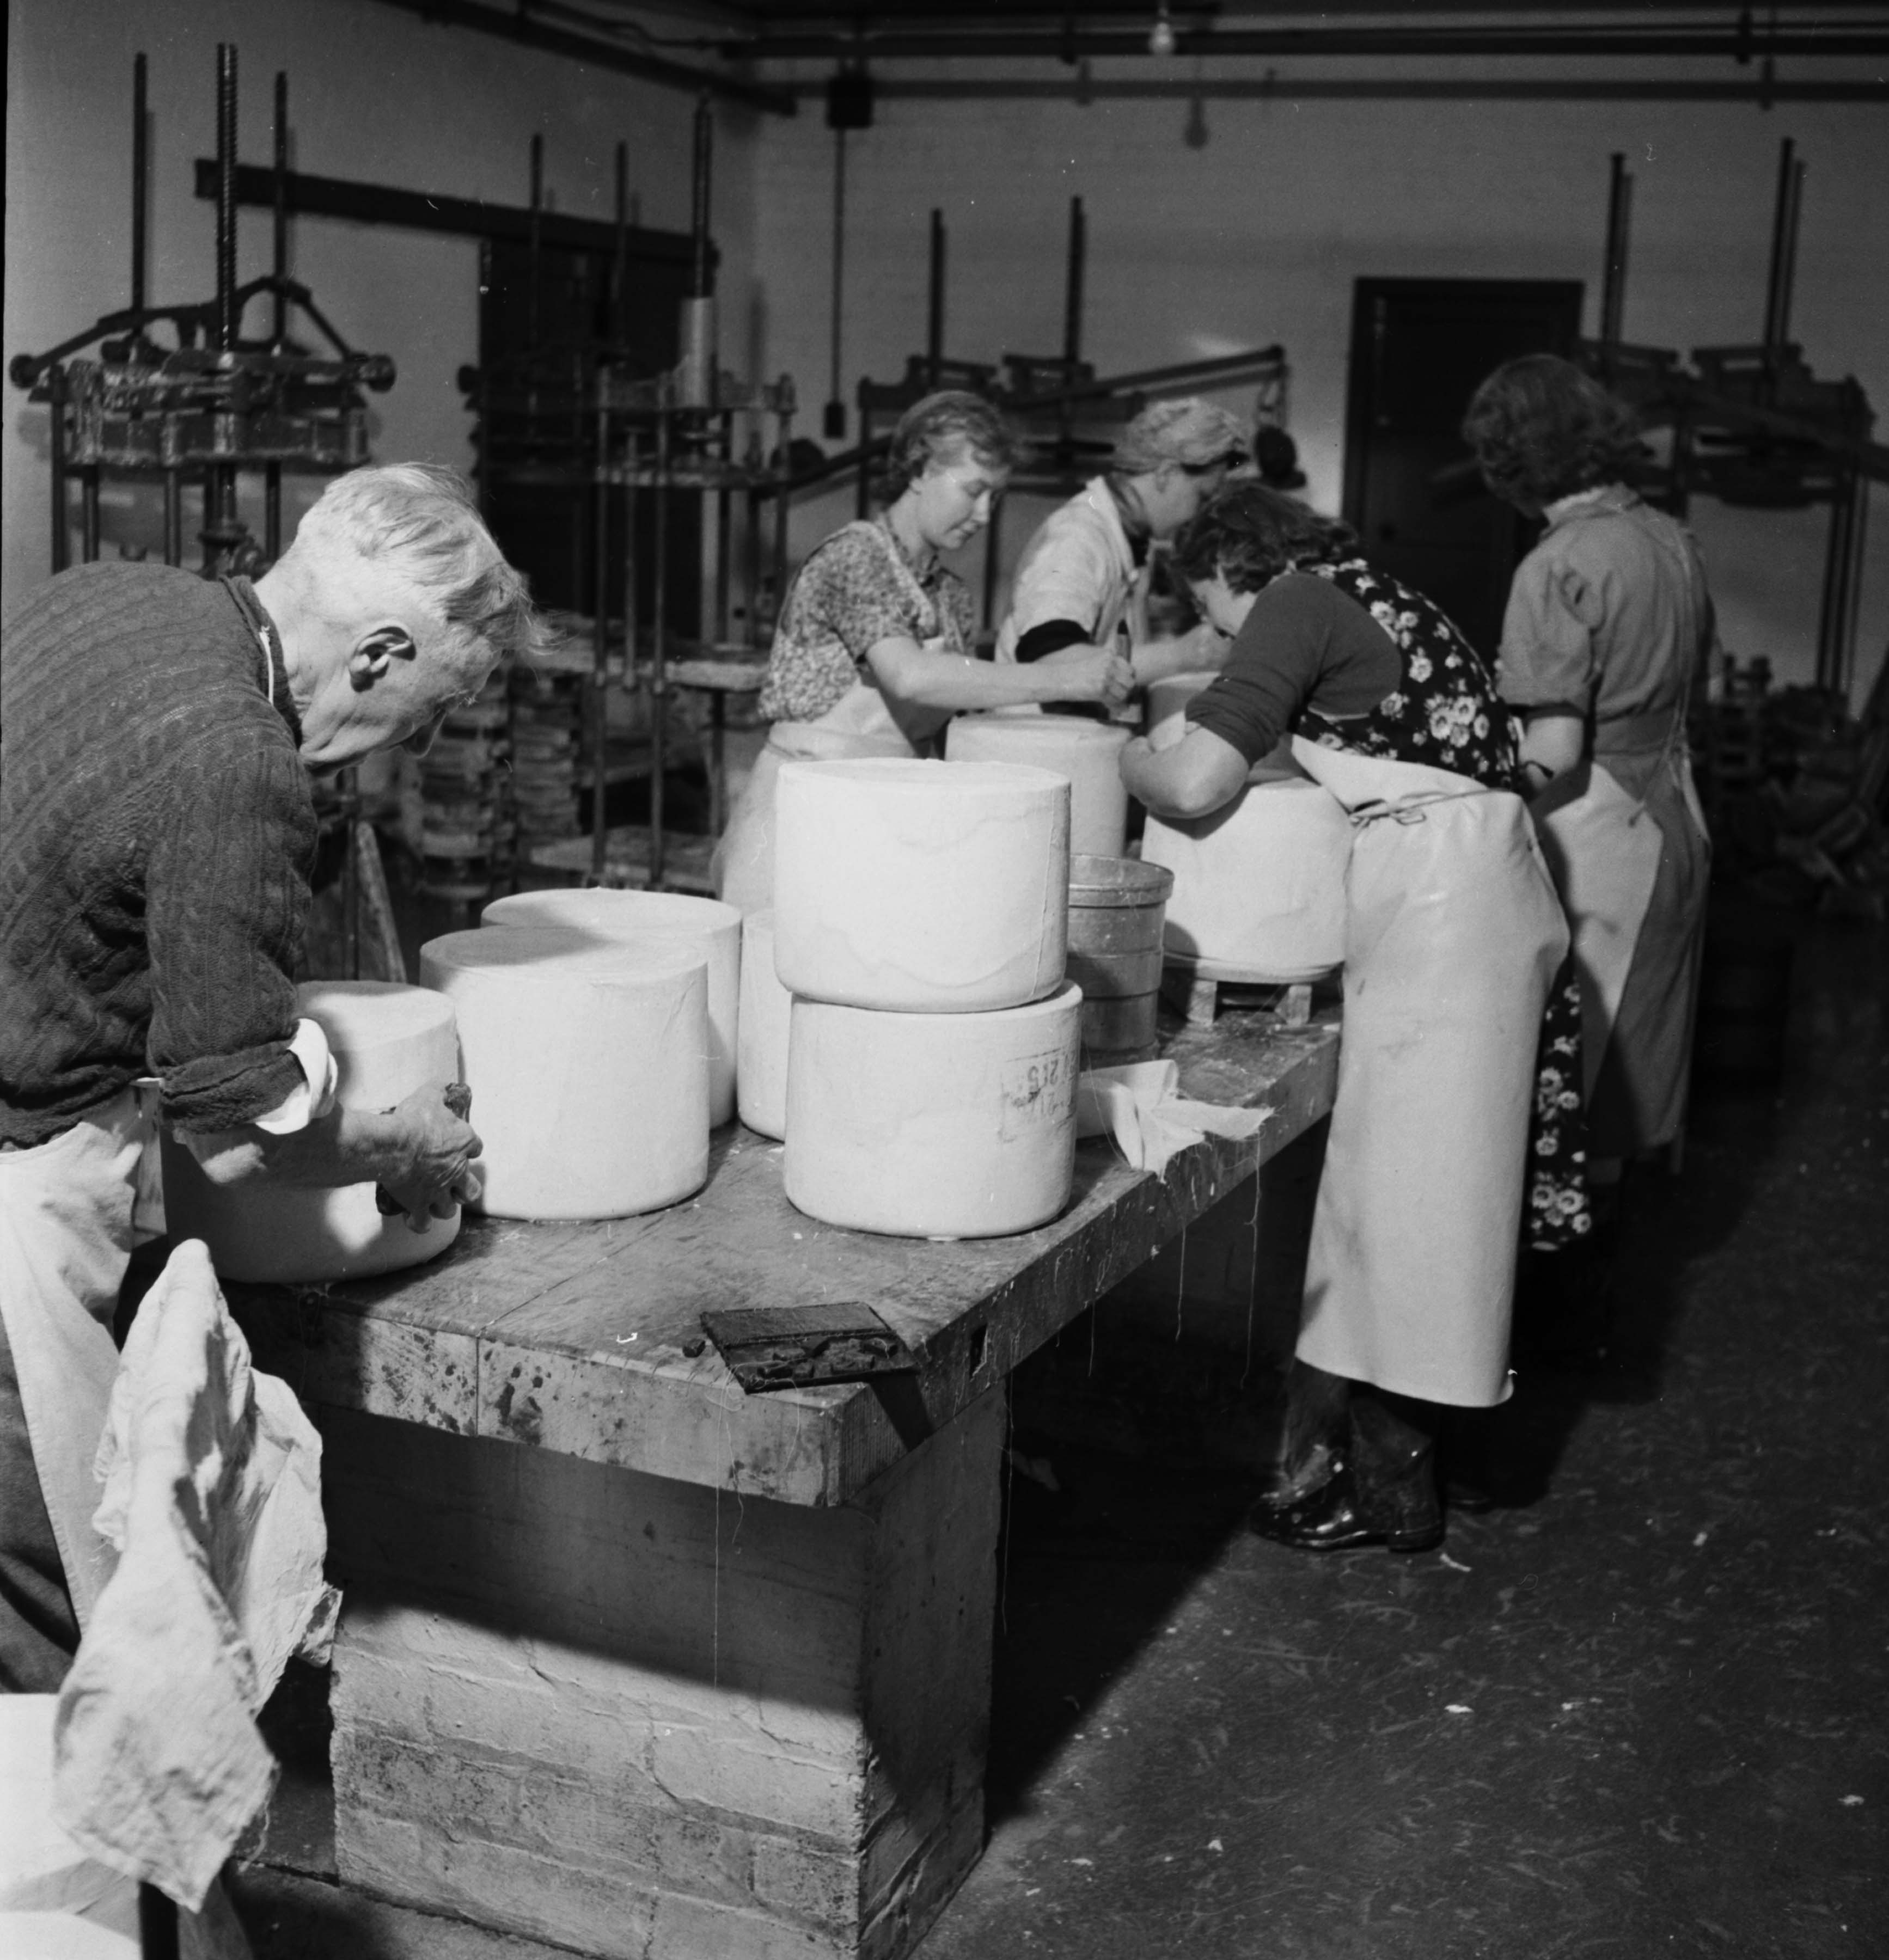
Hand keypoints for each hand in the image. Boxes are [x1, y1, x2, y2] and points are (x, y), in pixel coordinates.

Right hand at [379, 1083, 482, 1230]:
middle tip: (455, 1186)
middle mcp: (455, 1171)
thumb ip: (437, 1091)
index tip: (462, 1147)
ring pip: (449, 1209)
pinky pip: (422, 1222)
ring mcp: (438, 1190)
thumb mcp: (428, 1096)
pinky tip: (415, 1220)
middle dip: (465, 1190)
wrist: (395, 1145)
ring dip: (443, 1206)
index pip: (475, 1147)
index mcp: (462, 1143)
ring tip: (435, 1203)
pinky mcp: (419, 1204)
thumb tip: (441, 1084)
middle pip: (471, 1189)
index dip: (469, 1148)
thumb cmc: (414, 1120)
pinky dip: (419, 1223)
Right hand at [1045, 644, 1135, 709]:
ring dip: (1120, 700)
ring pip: (1124, 694)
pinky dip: (1114, 707)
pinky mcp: (1100, 690)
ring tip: (1115, 703)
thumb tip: (1124, 680)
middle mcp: (1109, 665)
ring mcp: (1105, 677)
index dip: (1128, 680)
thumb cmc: (1075, 672)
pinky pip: (1114, 702)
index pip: (1130, 669)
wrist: (1060, 678)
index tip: (1123, 686)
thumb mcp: (1094, 662)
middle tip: (1121, 695)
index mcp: (1109, 655)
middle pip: (1130, 682)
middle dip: (1127, 691)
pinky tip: (1111, 709)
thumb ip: (1110, 667)